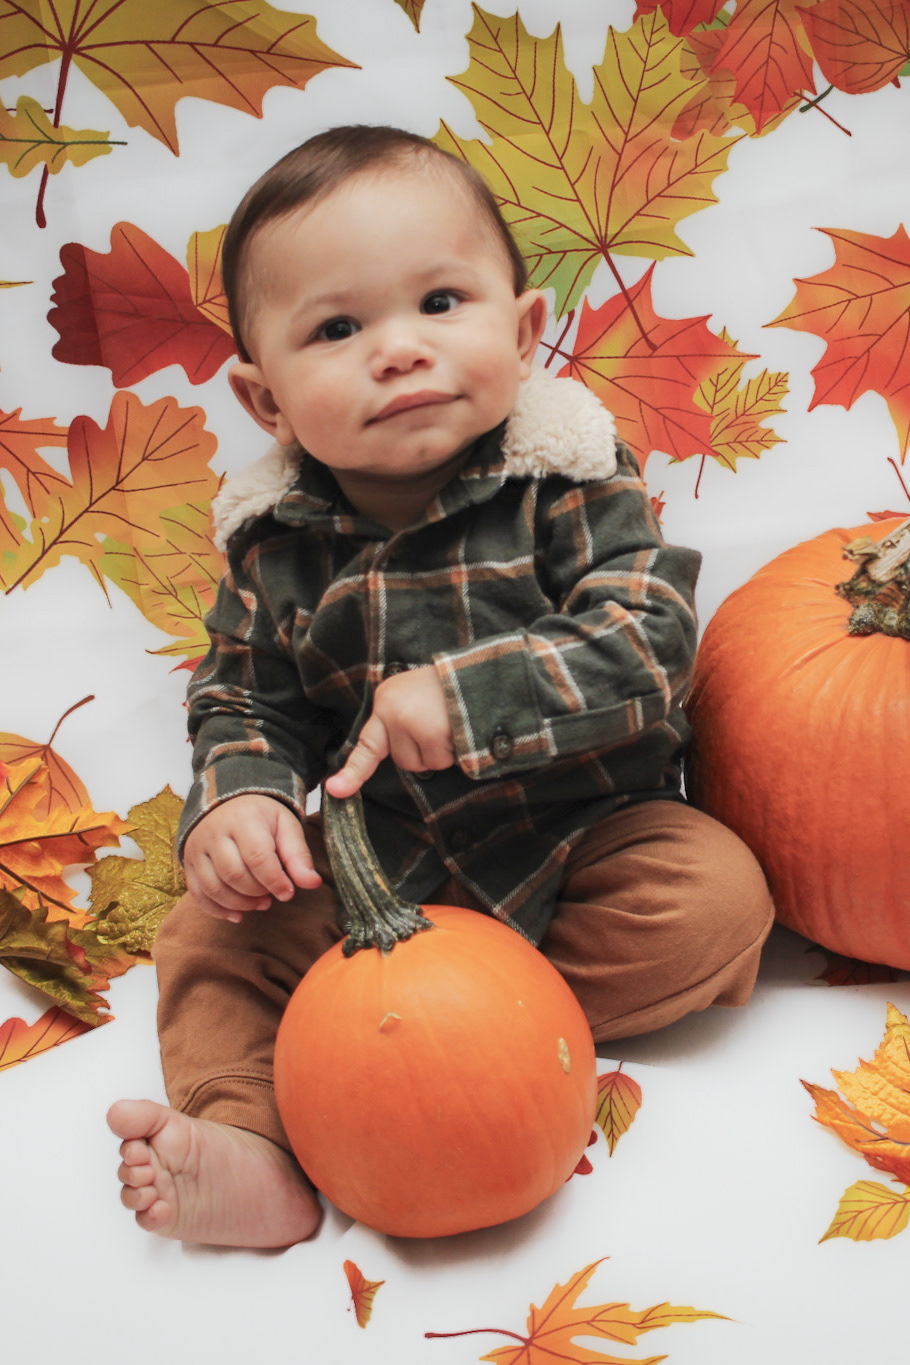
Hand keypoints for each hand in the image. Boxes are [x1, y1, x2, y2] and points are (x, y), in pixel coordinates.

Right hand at [183, 794, 321, 921]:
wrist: (227, 801)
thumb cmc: (262, 817)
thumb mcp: (286, 827)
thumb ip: (298, 855)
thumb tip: (312, 883)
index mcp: (243, 819)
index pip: (257, 857)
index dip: (274, 880)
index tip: (288, 893)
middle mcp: (215, 833)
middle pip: (234, 874)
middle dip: (257, 893)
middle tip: (271, 897)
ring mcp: (197, 848)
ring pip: (214, 887)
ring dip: (239, 904)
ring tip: (259, 903)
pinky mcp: (189, 863)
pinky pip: (198, 894)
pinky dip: (217, 910)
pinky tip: (237, 915)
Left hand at [324, 665, 454, 798]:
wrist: (483, 674)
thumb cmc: (453, 691)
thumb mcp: (417, 700)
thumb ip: (402, 727)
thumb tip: (396, 761)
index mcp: (386, 699)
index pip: (366, 743)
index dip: (352, 772)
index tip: (334, 790)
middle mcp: (391, 709)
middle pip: (402, 760)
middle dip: (426, 753)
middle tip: (442, 727)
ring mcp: (408, 720)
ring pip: (421, 765)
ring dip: (441, 753)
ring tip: (452, 725)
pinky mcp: (429, 731)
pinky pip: (439, 762)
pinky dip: (454, 753)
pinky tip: (460, 730)